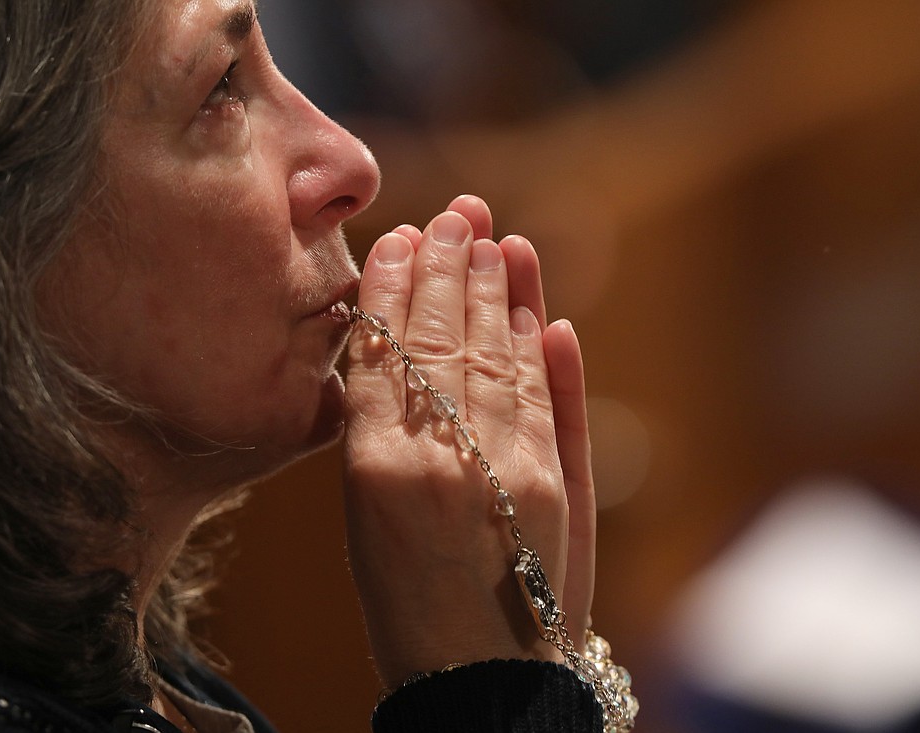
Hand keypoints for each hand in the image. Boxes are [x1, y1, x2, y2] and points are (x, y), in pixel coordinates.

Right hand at [344, 195, 596, 686]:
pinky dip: (544, 350)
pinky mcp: (556, 487)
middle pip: (445, 341)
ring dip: (498, 294)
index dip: (397, 291)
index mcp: (375, 469)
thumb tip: (387, 364)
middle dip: (451, 271)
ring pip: (497, 357)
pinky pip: (545, 399)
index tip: (403, 238)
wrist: (481, 689)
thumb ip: (374, 438)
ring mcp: (504, 468)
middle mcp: (440, 457)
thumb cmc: (408, 614)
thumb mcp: (363, 528)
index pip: (388, 353)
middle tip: (457, 214)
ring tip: (493, 238)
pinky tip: (542, 311)